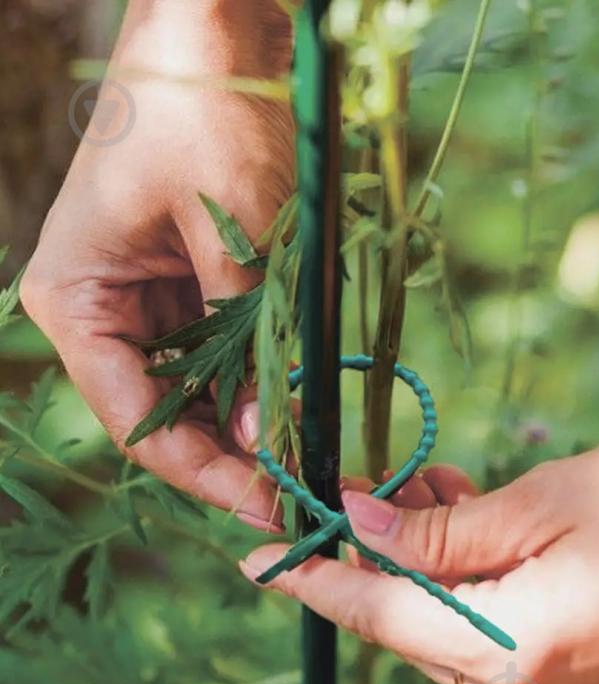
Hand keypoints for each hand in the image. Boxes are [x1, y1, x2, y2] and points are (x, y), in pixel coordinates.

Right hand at [20, 0, 293, 530]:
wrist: (211, 28)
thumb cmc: (204, 110)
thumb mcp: (233, 231)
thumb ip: (248, 336)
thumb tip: (270, 434)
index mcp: (77, 301)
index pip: (135, 418)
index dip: (200, 471)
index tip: (263, 503)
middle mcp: (101, 308)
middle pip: (165, 410)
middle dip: (230, 453)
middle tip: (296, 492)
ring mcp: (142, 295)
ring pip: (194, 386)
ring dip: (248, 420)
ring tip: (305, 458)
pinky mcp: (183, 280)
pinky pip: (216, 348)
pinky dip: (253, 377)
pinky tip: (292, 405)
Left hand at [242, 446, 598, 683]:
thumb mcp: (541, 505)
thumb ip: (440, 527)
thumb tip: (362, 523)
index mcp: (518, 652)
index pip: (381, 616)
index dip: (315, 584)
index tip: (258, 562)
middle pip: (409, 620)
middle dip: (373, 553)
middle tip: (352, 489)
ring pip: (444, 621)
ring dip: (421, 553)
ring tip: (421, 483)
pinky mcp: (565, 675)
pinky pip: (484, 626)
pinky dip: (461, 573)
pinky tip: (461, 511)